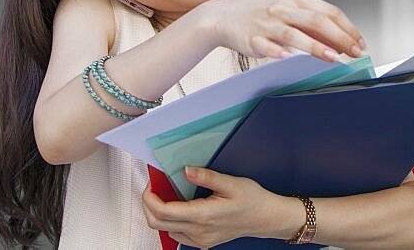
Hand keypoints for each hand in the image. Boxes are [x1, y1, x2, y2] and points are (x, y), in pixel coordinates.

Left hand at [142, 166, 298, 247]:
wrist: (265, 218)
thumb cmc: (252, 200)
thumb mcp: (231, 182)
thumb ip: (207, 176)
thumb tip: (186, 170)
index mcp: (203, 215)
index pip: (163, 211)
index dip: (150, 197)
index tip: (151, 184)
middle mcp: (199, 231)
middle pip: (158, 223)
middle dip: (149, 205)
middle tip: (153, 189)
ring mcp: (200, 240)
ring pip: (165, 230)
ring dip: (159, 213)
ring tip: (165, 196)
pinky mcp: (202, 242)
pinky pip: (177, 234)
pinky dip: (170, 222)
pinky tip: (178, 208)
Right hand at [192, 0, 366, 61]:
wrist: (222, 15)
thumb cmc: (259, 13)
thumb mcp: (287, 9)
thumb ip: (311, 22)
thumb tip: (339, 39)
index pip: (328, 11)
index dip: (347, 27)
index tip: (359, 42)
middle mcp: (283, 8)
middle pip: (316, 21)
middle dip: (339, 37)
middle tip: (355, 52)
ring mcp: (267, 23)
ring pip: (295, 34)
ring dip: (316, 46)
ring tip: (333, 58)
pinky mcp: (252, 38)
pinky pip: (267, 46)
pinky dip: (278, 52)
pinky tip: (289, 58)